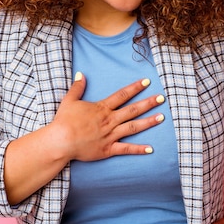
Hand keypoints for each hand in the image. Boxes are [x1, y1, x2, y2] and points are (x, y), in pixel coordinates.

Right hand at [51, 72, 165, 161]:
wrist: (61, 141)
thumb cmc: (64, 121)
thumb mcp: (69, 100)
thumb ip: (77, 87)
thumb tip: (81, 74)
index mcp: (102, 108)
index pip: (122, 95)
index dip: (135, 87)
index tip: (147, 81)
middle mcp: (109, 120)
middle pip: (133, 110)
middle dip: (148, 103)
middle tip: (162, 98)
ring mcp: (110, 135)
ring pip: (133, 127)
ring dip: (148, 122)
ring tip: (161, 117)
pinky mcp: (108, 149)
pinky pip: (126, 149)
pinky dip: (138, 149)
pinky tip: (151, 149)